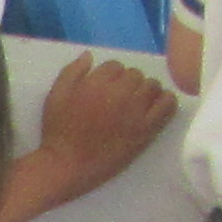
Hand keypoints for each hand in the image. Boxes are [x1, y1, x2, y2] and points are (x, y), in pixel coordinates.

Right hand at [35, 52, 173, 187]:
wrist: (67, 166)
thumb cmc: (58, 132)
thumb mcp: (54, 97)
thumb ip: (71, 72)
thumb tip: (90, 55)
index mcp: (97, 83)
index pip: (115, 66)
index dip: (110, 76)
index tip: (105, 88)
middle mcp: (119, 93)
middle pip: (135, 74)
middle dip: (128, 82)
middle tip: (120, 98)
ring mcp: (136, 111)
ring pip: (152, 86)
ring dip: (146, 90)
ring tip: (137, 103)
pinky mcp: (146, 129)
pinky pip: (167, 105)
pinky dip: (166, 101)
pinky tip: (157, 106)